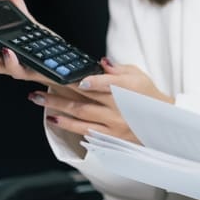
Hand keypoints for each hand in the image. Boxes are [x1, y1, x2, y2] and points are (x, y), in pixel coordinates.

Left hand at [33, 58, 172, 143]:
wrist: (161, 125)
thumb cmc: (148, 96)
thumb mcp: (138, 76)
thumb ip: (118, 69)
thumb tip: (101, 63)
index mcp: (126, 88)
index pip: (107, 83)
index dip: (92, 81)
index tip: (76, 78)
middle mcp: (118, 106)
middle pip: (84, 96)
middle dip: (59, 89)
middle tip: (38, 83)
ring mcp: (112, 122)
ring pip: (80, 113)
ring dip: (56, 106)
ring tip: (38, 99)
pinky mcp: (108, 136)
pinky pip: (84, 130)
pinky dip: (67, 124)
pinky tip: (53, 118)